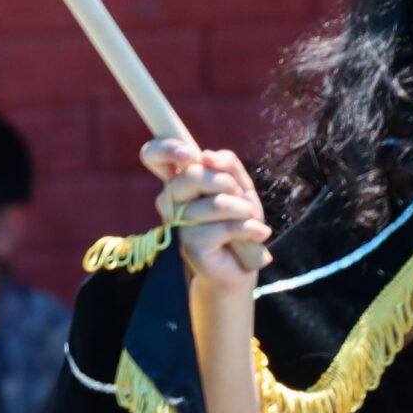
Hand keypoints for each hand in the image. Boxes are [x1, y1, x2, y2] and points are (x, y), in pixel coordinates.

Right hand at [142, 138, 271, 292]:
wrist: (241, 263)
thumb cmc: (237, 221)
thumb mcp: (239, 186)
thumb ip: (226, 164)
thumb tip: (206, 155)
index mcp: (178, 181)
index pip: (153, 155)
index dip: (166, 148)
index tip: (189, 155)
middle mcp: (169, 199)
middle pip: (193, 175)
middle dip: (227, 184)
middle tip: (238, 199)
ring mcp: (176, 223)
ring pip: (216, 203)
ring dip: (244, 210)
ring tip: (251, 220)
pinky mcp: (189, 244)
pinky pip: (225, 227)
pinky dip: (250, 229)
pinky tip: (258, 234)